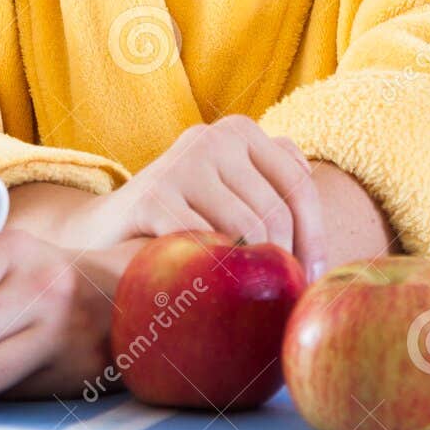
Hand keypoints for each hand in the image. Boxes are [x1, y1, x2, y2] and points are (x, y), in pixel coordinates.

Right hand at [61, 115, 327, 278]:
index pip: (298, 184)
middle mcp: (214, 136)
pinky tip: (211, 292)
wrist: (102, 231)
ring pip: (247, 229)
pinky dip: (215, 273)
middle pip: (276, 211)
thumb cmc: (184, 221)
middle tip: (280, 299)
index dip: (315, 236)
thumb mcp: (232, 194)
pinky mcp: (154, 194)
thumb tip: (327, 245)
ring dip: (253, 272)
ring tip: (250, 298)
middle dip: (284, 262)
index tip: (314, 279)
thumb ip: (274, 196)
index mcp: (241, 130)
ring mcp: (182, 161)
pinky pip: (207, 242)